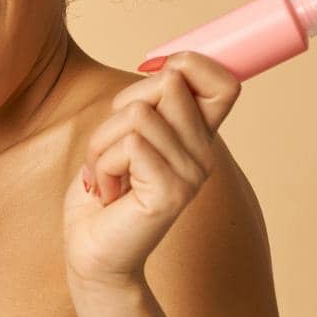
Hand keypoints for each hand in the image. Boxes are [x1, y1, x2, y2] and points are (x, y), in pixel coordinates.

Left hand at [64, 51, 240, 290]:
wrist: (92, 252)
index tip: (149, 78)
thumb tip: (161, 66)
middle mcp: (203, 153)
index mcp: (197, 136)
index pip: (223, 82)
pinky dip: (103, 165)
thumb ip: (146, 104)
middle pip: (166, 85)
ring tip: (108, 177)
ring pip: (136, 115)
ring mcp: (192, 174)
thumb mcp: (123, 135)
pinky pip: (129, 146)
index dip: (188, 64)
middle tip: (111, 153)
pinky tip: (110, 193)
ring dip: (102, 144)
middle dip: (117, 112)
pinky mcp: (171, 193)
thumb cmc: (104, 191)